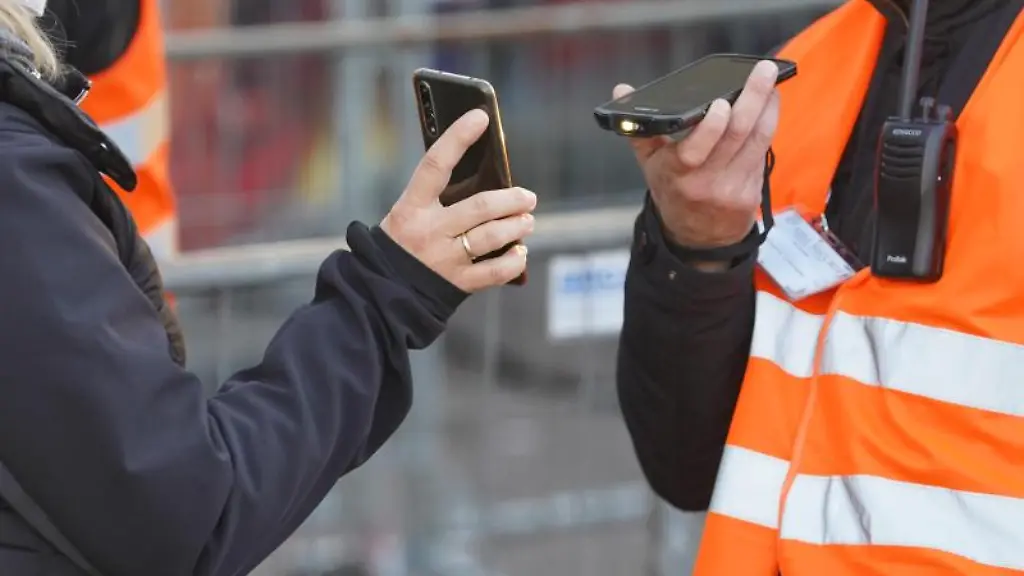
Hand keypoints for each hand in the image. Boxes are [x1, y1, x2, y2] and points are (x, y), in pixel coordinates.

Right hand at [381, 109, 536, 291]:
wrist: (384, 290)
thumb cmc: (402, 243)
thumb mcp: (408, 213)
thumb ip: (437, 196)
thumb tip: (484, 174)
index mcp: (411, 207)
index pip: (435, 164)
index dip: (457, 137)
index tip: (479, 117)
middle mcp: (429, 231)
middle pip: (480, 207)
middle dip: (510, 199)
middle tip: (527, 196)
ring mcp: (445, 258)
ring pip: (492, 236)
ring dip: (517, 226)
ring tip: (527, 220)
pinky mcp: (458, 283)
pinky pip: (496, 271)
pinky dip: (514, 260)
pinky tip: (520, 251)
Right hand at [615, 60, 780, 263]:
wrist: (698, 237)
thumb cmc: (672, 191)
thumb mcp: (649, 165)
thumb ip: (638, 127)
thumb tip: (622, 91)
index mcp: (677, 174)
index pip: (695, 151)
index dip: (712, 127)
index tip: (720, 101)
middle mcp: (706, 182)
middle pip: (736, 135)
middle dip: (753, 98)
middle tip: (762, 71)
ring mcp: (732, 187)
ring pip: (757, 140)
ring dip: (767, 106)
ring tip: (769, 80)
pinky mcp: (753, 191)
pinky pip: (763, 150)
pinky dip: (768, 123)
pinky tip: (769, 104)